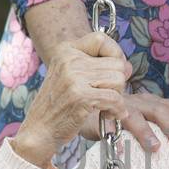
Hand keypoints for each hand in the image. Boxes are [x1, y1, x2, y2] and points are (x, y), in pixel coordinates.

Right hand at [18, 34, 132, 164]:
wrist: (39, 130)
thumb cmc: (58, 105)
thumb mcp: (72, 77)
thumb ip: (99, 67)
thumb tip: (128, 66)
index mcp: (65, 50)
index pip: (101, 39)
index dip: (114, 53)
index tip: (112, 70)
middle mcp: (69, 60)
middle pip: (117, 62)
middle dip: (118, 82)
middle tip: (107, 95)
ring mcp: (74, 77)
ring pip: (119, 80)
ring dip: (118, 97)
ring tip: (105, 106)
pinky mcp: (81, 96)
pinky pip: (115, 98)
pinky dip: (118, 110)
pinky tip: (110, 115)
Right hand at [92, 88, 168, 154]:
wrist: (88, 108)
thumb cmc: (124, 120)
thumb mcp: (147, 121)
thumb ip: (163, 132)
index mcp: (155, 104)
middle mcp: (142, 103)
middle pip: (161, 110)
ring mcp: (122, 108)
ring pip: (136, 116)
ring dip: (145, 132)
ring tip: (155, 148)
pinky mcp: (102, 116)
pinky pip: (108, 126)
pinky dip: (114, 137)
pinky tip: (119, 151)